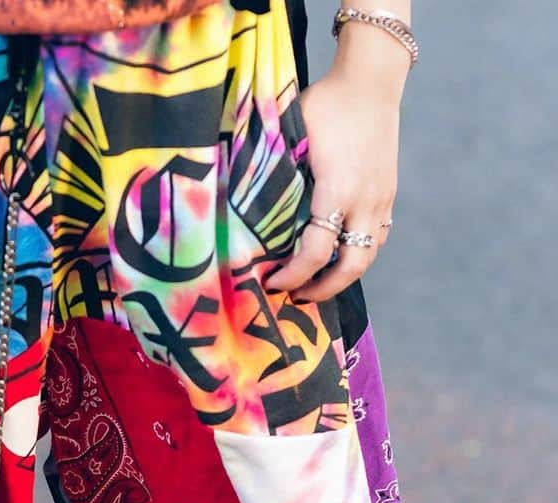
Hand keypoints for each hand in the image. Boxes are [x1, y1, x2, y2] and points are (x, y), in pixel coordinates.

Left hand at [266, 69, 401, 302]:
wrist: (371, 79)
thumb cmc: (325, 104)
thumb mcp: (292, 136)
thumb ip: (275, 175)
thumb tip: (241, 206)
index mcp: (337, 189)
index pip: (316, 251)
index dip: (293, 275)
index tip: (270, 281)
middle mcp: (365, 201)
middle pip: (351, 267)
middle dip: (323, 290)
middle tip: (296, 295)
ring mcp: (382, 199)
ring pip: (368, 256)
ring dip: (342, 276)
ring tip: (314, 283)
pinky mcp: (389, 194)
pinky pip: (378, 238)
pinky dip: (358, 254)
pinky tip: (336, 256)